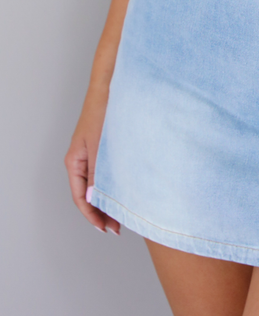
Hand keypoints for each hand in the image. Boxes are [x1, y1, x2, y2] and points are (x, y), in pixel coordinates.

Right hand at [64, 93, 120, 235]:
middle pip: (89, 194)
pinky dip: (114, 184)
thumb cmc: (104, 112)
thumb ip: (99, 174)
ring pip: (98, 183)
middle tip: (117, 227)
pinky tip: (126, 190)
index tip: (106, 229)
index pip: (81, 198)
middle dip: (102, 212)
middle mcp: (81, 160)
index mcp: (75, 162)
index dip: (93, 216)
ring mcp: (92, 153)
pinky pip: (106, 171)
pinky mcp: (104, 147)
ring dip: (109, 199)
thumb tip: (97, 201)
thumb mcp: (100, 147)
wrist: (112, 87)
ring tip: (123, 213)